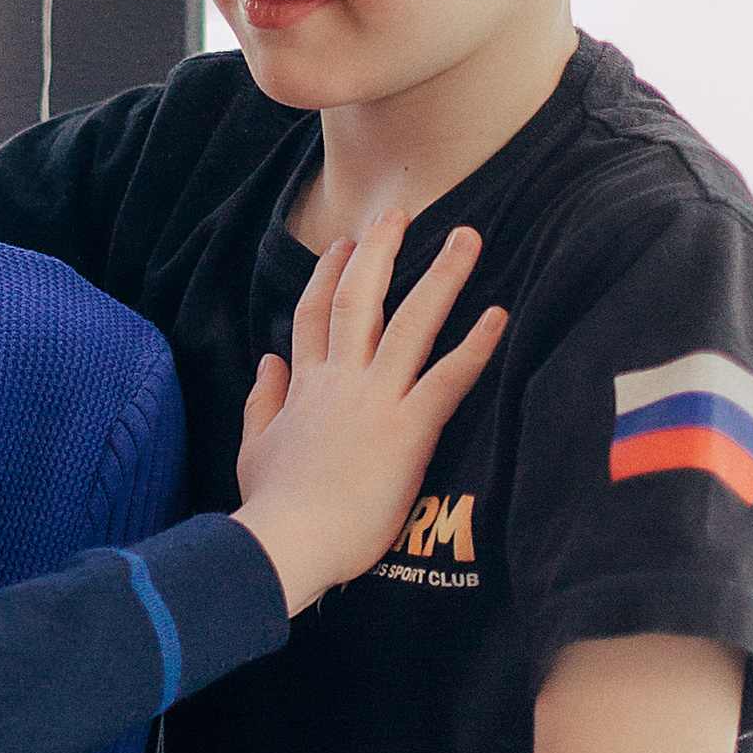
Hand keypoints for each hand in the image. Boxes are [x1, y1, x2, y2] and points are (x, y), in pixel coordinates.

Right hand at [232, 212, 506, 610]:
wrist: (287, 541)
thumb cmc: (272, 506)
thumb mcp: (254, 446)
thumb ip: (262, 400)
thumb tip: (268, 361)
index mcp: (304, 386)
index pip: (313, 314)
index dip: (328, 274)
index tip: (343, 243)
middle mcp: (339, 380)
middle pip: (359, 298)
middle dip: (379, 251)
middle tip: (399, 211)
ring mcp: (374, 399)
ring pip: (409, 321)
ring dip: (440, 276)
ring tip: (466, 237)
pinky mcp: (408, 428)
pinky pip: (448, 376)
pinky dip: (476, 345)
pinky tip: (499, 314)